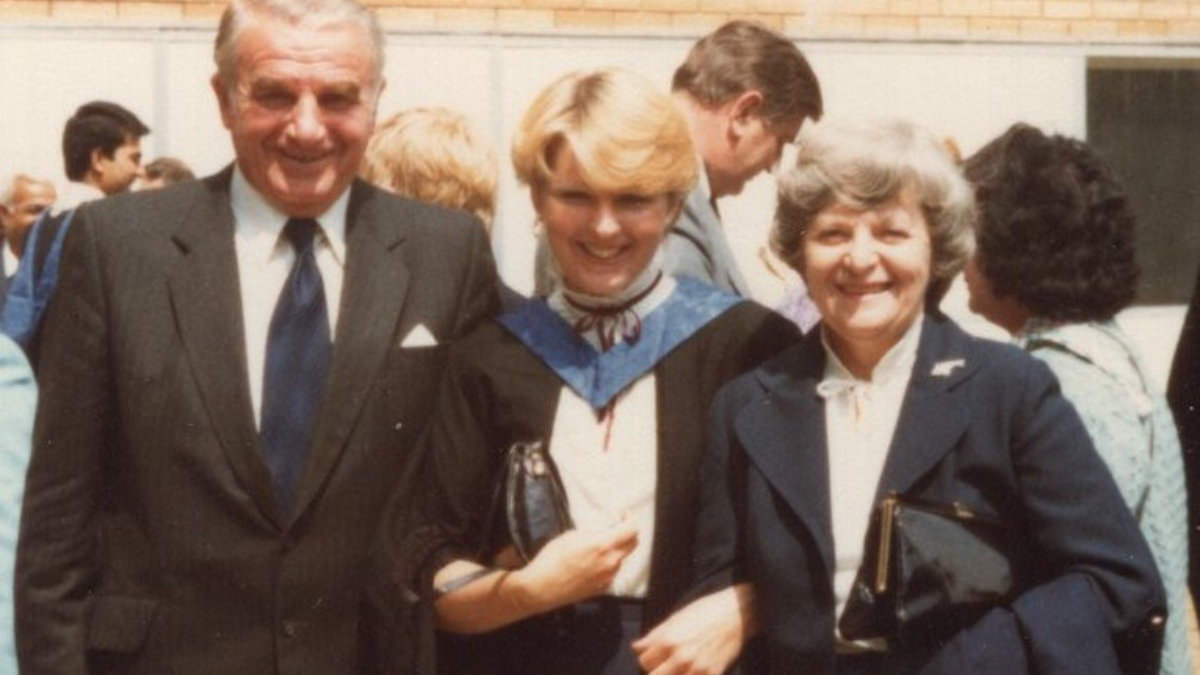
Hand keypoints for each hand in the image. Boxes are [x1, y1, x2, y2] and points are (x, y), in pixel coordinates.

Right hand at [511, 519, 638, 614]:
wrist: (541, 588)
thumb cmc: (551, 561)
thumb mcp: (572, 535)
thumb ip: (596, 528)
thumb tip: (610, 521)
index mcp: (603, 546)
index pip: (631, 529)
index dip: (629, 518)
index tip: (622, 515)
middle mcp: (610, 562)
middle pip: (634, 543)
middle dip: (627, 532)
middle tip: (615, 526)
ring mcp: (608, 576)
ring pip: (622, 557)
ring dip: (616, 548)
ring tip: (596, 545)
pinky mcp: (603, 587)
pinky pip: (613, 570)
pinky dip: (608, 562)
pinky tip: (591, 561)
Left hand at [632, 584, 756, 674]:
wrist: (737, 612)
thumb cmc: (706, 611)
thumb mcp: (676, 618)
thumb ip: (654, 635)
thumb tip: (637, 647)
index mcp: (669, 640)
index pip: (644, 662)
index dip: (647, 659)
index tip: (653, 658)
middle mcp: (681, 657)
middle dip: (657, 671)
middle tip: (664, 666)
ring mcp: (698, 668)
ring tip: (677, 668)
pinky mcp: (713, 674)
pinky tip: (692, 671)